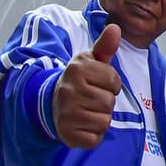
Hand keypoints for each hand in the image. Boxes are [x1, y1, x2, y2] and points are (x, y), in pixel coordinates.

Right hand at [52, 24, 122, 148]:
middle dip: (105, 101)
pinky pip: (96, 138)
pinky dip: (93, 134)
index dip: (111, 84)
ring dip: (100, 118)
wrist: (50, 103)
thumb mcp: (90, 62)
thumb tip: (115, 28)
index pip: (114, 81)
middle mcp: (69, 90)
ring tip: (86, 111)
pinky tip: (83, 125)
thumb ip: (105, 46)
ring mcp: (67, 113)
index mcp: (77, 69)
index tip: (98, 83)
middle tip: (90, 99)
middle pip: (109, 102)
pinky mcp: (67, 134)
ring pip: (105, 121)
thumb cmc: (79, 82)